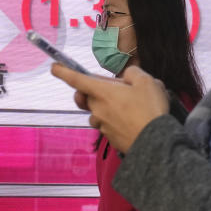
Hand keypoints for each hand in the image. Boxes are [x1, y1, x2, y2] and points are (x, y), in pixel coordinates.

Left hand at [51, 64, 168, 152]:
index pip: (76, 79)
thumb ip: (132, 73)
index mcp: (102, 92)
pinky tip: (134, 121)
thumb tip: (126, 76)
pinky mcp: (110, 138)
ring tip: (133, 107)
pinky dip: (117, 121)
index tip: (54, 67)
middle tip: (120, 90)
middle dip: (98, 91)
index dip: (63, 72)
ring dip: (109, 107)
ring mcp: (102, 125)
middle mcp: (97, 108)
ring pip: (98, 111)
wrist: (156, 143)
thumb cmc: (150, 110)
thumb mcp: (146, 81)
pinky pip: (108, 125)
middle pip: (88, 96)